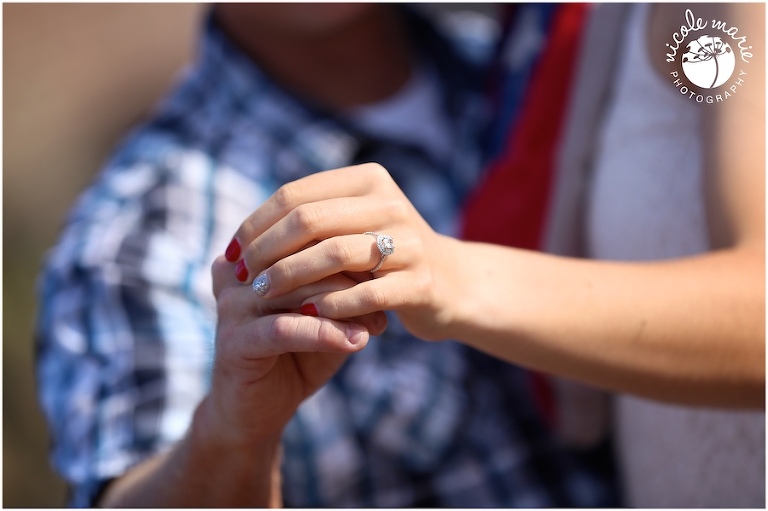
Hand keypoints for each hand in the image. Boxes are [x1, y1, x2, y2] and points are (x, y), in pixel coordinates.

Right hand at [199, 254, 384, 447]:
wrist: (256, 410)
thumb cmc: (296, 355)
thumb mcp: (328, 317)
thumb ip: (347, 292)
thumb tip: (385, 274)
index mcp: (256, 255)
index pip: (306, 235)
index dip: (350, 250)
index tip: (387, 273)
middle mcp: (237, 272)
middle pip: (301, 257)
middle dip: (350, 278)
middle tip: (386, 300)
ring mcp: (231, 306)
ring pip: (296, 290)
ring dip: (343, 307)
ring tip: (377, 324)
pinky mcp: (234, 340)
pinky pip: (284, 329)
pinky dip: (324, 334)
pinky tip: (356, 342)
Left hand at [227, 163, 462, 340]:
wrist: (452, 284)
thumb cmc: (386, 254)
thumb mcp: (352, 223)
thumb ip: (309, 218)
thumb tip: (243, 234)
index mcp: (368, 180)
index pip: (295, 195)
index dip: (256, 223)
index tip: (231, 252)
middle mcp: (391, 203)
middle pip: (310, 220)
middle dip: (266, 250)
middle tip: (242, 276)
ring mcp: (410, 243)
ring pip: (334, 254)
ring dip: (290, 277)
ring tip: (263, 295)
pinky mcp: (420, 283)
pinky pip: (364, 295)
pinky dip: (329, 305)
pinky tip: (305, 316)